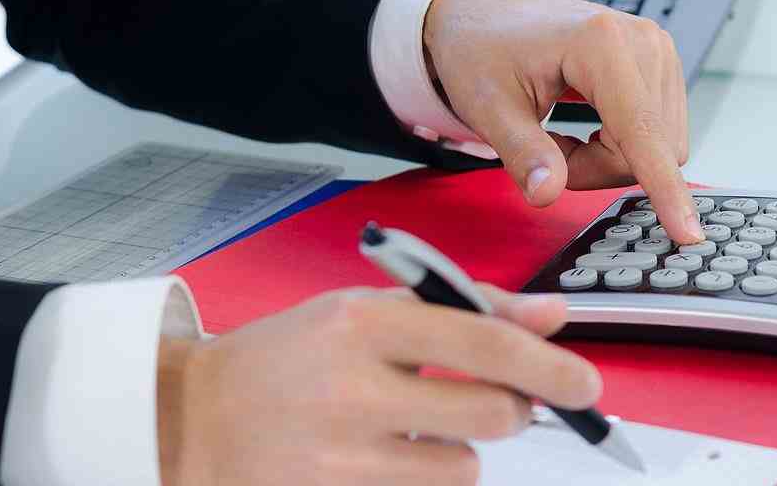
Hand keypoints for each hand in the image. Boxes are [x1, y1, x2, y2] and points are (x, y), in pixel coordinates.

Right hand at [157, 286, 598, 484]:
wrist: (190, 419)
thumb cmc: (291, 356)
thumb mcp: (367, 311)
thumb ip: (465, 308)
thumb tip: (551, 317)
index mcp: (362, 320)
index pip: (483, 342)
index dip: (548, 365)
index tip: (586, 384)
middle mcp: (351, 386)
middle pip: (492, 415)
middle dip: (514, 410)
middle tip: (500, 402)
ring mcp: (339, 456)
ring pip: (464, 468)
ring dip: (460, 451)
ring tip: (413, 429)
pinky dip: (425, 480)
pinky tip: (384, 458)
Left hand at [425, 0, 703, 244]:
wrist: (488, 13)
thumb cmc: (483, 49)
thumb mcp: (488, 107)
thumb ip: (522, 153)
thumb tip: (547, 194)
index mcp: (601, 44)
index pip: (641, 133)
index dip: (663, 189)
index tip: (687, 234)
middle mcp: (644, 42)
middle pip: (652, 151)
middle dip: (599, 170)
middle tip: (547, 153)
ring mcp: (658, 52)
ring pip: (660, 149)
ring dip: (609, 160)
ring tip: (562, 135)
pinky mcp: (661, 66)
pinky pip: (658, 135)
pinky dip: (620, 146)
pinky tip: (586, 127)